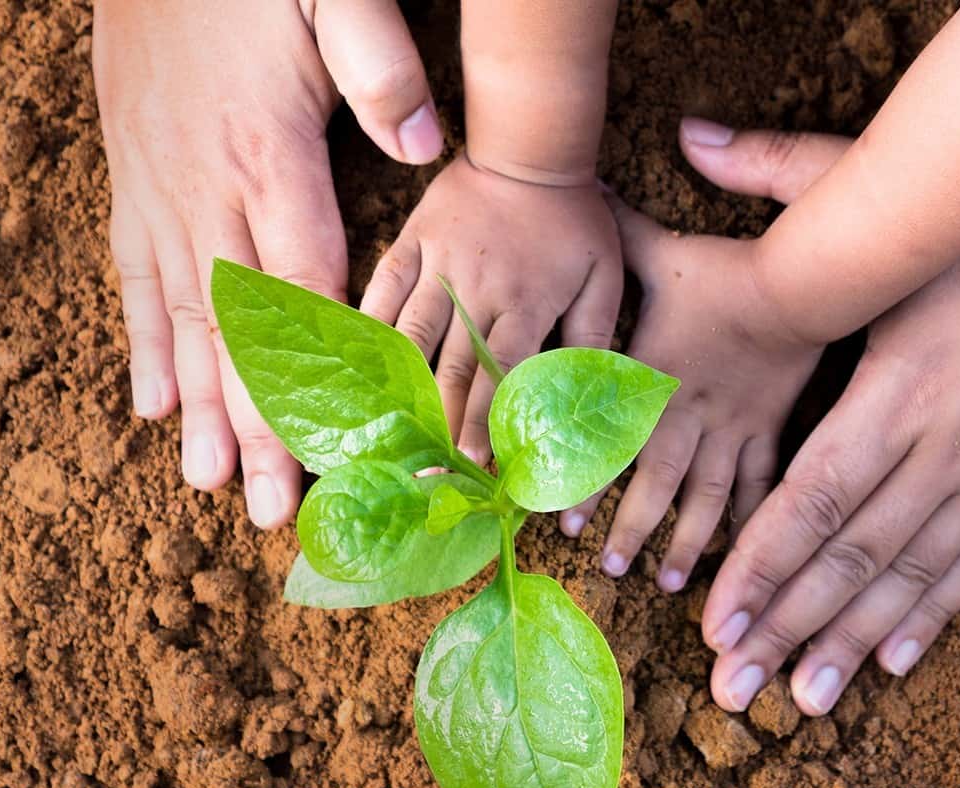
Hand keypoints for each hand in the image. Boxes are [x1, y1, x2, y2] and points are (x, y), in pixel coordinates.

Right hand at [94, 0, 442, 526]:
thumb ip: (379, 69)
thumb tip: (424, 146)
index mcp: (270, 158)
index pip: (301, 293)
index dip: (314, 380)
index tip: (331, 450)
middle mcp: (208, 190)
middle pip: (239, 331)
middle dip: (253, 426)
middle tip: (265, 508)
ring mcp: (161, 190)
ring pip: (183, 319)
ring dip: (195, 407)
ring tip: (203, 483)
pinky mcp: (133, 180)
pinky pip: (136, 277)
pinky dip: (143, 344)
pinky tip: (150, 404)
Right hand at [360, 155, 621, 461]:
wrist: (531, 147)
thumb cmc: (575, 220)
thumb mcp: (603, 278)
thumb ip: (592, 337)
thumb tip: (585, 395)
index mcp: (526, 303)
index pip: (503, 376)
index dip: (487, 424)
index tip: (476, 466)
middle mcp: (478, 290)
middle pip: (453, 369)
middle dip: (441, 423)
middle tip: (428, 468)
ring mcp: (439, 265)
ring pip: (412, 337)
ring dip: (401, 387)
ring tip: (387, 430)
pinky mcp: (412, 242)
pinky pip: (383, 287)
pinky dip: (368, 325)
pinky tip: (356, 363)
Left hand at [558, 188, 823, 591]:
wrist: (803, 283)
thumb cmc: (725, 270)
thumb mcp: (662, 250)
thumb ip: (618, 232)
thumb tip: (584, 188)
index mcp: (657, 381)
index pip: (613, 441)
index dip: (587, 483)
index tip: (564, 524)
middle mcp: (691, 416)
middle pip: (657, 483)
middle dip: (633, 528)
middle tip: (610, 568)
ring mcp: (734, 429)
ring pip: (706, 497)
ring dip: (686, 540)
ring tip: (669, 582)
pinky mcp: (772, 430)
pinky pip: (760, 485)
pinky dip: (748, 520)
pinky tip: (742, 556)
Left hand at [698, 125, 959, 715]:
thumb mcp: (899, 210)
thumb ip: (788, 182)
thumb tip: (691, 135)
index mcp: (896, 390)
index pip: (812, 498)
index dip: (762, 565)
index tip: (716, 621)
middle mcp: (942, 447)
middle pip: (851, 556)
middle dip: (788, 625)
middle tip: (734, 689)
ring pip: (911, 577)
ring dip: (852, 642)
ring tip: (802, 701)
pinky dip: (933, 616)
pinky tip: (893, 663)